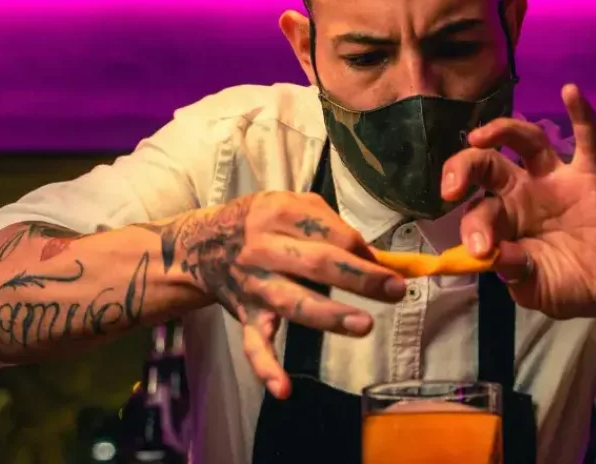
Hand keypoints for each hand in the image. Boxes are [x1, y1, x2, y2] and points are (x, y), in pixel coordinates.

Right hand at [159, 192, 405, 397]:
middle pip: (317, 263)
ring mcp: (255, 285)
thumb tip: (377, 258)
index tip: (389, 266)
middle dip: (359, 278)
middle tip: (395, 290)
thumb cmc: (261, 221)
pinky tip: (283, 389)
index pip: (332, 233)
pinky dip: (266, 367)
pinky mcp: (245, 315)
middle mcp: (265, 249)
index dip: (363, 251)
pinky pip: (254, 344)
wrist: (200, 244)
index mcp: (280, 215)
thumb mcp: (292, 206)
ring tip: (363, 326)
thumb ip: (334, 226)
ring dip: (328, 315)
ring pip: (293, 302)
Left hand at [441, 84, 595, 318]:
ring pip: (525, 142)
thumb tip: (493, 254)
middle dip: (462, 168)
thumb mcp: (536, 288)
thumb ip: (517, 271)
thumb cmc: (568, 286)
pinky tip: (571, 92)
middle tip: (451, 186)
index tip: (483, 249)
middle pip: (485, 165)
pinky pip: (587, 142)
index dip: (475, 228)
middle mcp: (521, 194)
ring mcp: (554, 181)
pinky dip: (582, 116)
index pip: (477, 213)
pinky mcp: (587, 178)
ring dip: (502, 131)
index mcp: (502, 221)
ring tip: (482, 135)